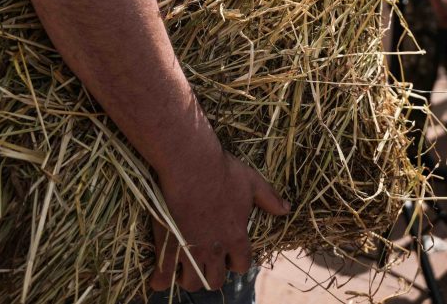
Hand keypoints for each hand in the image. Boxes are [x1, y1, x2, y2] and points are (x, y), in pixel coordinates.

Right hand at [149, 150, 289, 292]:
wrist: (190, 164)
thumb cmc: (222, 171)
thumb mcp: (252, 182)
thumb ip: (269, 198)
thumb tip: (286, 209)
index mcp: (237, 237)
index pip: (243, 265)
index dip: (236, 262)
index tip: (229, 256)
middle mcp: (216, 250)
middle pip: (216, 280)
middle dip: (212, 275)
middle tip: (205, 262)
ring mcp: (191, 250)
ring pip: (192, 283)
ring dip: (190, 279)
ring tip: (184, 269)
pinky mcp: (168, 247)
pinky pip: (162, 277)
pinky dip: (161, 281)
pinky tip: (160, 276)